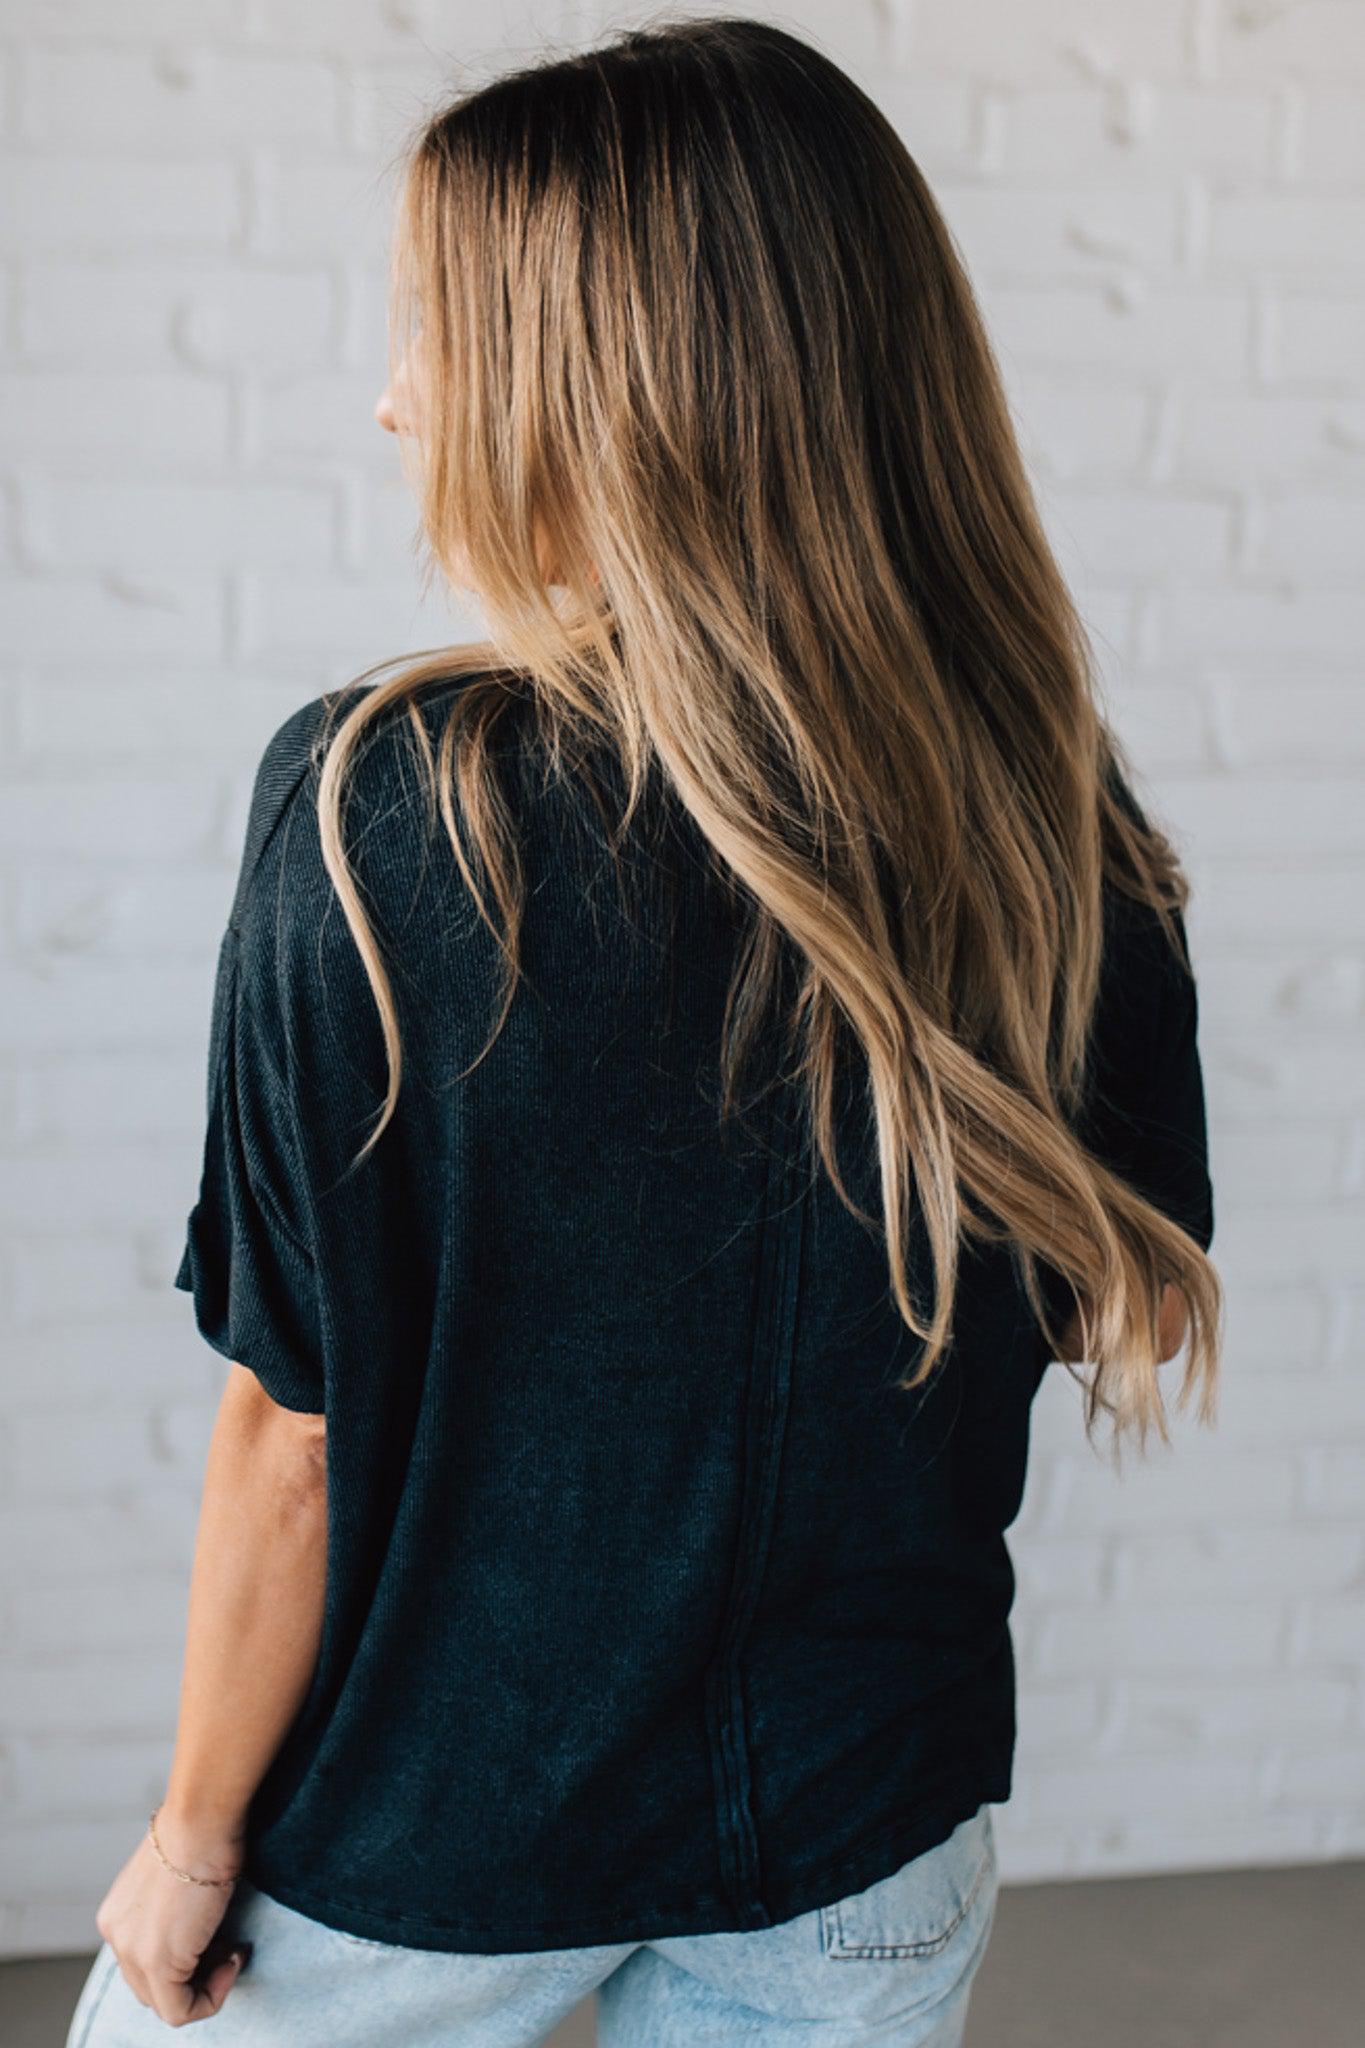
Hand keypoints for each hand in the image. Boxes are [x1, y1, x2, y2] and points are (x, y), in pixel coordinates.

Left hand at [95, 1810, 247, 2027]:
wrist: (202, 1819)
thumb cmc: (203, 1831)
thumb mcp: (178, 1874)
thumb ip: (174, 1907)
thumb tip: (200, 1927)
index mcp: (119, 1915)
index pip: (144, 1962)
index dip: (186, 1959)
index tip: (219, 1935)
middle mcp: (117, 1937)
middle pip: (152, 1986)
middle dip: (195, 1975)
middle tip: (229, 1945)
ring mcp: (133, 1953)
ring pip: (166, 2003)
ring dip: (206, 1986)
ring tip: (233, 1952)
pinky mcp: (158, 1964)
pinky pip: (181, 2011)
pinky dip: (212, 1997)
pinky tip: (234, 1959)